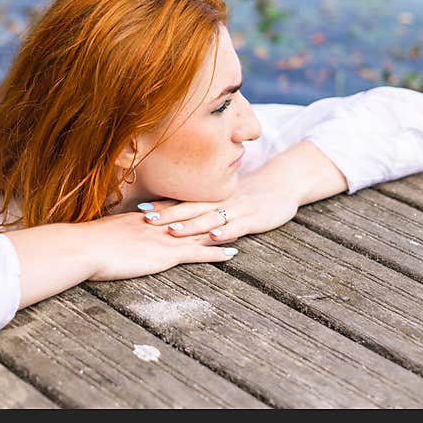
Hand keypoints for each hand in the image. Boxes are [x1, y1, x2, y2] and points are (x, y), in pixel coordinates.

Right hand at [78, 211, 239, 281]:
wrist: (84, 247)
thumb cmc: (84, 244)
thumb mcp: (100, 233)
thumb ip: (110, 233)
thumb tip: (106, 236)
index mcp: (141, 218)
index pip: (171, 209)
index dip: (188, 206)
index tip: (202, 203)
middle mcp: (157, 224)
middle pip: (191, 215)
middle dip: (212, 212)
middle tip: (233, 208)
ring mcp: (164, 237)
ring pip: (201, 231)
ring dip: (222, 230)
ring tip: (242, 228)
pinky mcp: (166, 254)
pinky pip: (198, 252)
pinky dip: (217, 252)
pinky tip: (233, 254)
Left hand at [138, 172, 299, 243]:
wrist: (283, 184)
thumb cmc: (250, 195)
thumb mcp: (225, 198)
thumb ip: (204, 205)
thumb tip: (176, 215)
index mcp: (212, 198)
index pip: (183, 201)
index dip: (162, 205)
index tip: (139, 208)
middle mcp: (221, 202)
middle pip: (191, 209)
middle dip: (168, 215)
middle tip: (146, 219)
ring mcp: (237, 210)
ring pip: (211, 218)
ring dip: (191, 225)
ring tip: (172, 230)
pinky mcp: (254, 219)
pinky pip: (238, 226)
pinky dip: (226, 232)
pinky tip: (215, 237)